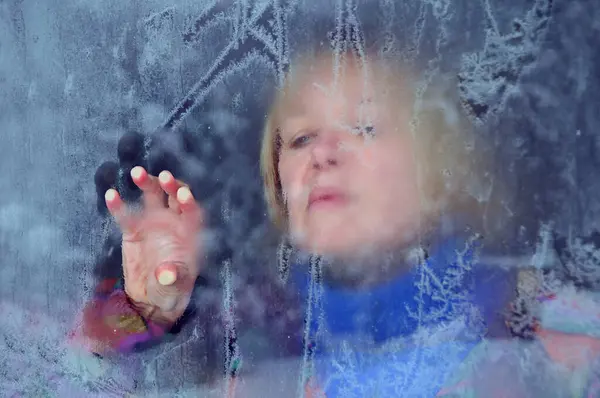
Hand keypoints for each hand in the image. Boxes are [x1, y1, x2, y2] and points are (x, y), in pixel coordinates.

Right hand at [105, 166, 203, 324]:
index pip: (193, 212)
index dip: (189, 203)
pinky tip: (112, 195)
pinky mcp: (133, 230)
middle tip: (163, 176)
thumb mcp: (173, 287)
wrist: (149, 298)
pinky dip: (119, 205)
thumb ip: (173, 278)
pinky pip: (126, 214)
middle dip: (170, 185)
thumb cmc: (170, 291)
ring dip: (147, 183)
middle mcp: (174, 223)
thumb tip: (167, 273)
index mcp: (190, 233)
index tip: (183, 194)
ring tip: (137, 173)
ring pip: (152, 197)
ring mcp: (153, 223)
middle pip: (174, 197)